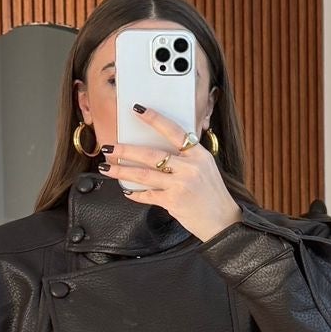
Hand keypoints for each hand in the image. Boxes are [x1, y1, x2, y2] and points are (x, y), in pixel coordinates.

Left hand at [97, 106, 242, 242]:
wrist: (223, 221)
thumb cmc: (212, 194)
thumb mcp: (205, 168)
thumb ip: (186, 157)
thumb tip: (159, 149)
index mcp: (198, 154)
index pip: (173, 131)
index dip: (155, 119)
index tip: (138, 110)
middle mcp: (189, 167)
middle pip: (150, 154)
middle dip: (126, 150)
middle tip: (109, 147)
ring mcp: (180, 185)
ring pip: (143, 174)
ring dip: (122, 170)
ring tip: (107, 167)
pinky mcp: (173, 201)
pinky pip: (148, 195)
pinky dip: (136, 194)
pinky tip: (126, 191)